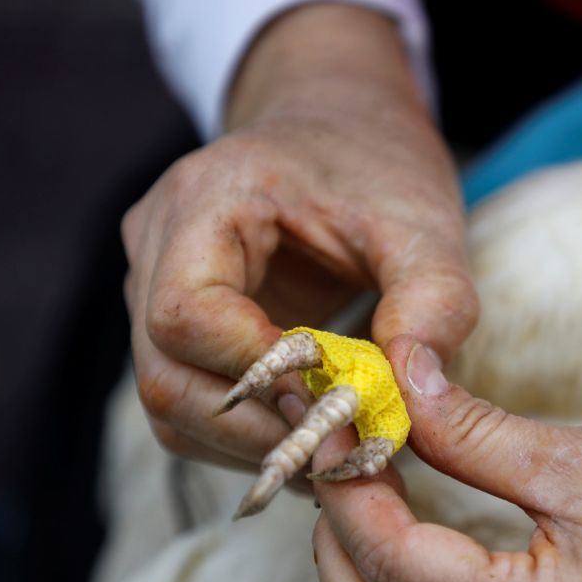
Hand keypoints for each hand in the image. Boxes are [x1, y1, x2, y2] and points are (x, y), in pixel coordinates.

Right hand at [123, 3, 476, 471]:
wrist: (337, 126)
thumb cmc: (375, 164)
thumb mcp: (423, 222)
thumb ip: (431, 303)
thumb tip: (410, 400)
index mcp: (205, 197)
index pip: (185, 314)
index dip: (256, 374)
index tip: (336, 402)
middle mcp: (155, 243)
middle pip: (164, 375)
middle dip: (260, 430)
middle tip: (347, 454)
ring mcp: (150, 286)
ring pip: (170, 404)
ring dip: (253, 445)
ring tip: (336, 450)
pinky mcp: (169, 326)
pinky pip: (187, 405)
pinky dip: (246, 436)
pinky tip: (310, 431)